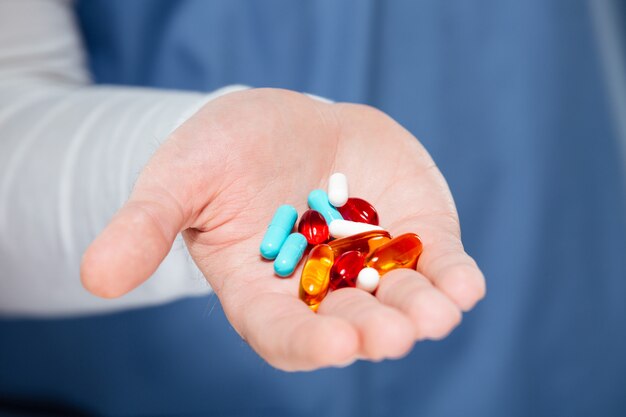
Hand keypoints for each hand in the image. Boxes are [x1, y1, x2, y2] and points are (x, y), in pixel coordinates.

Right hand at [81, 88, 484, 370]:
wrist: (280, 124)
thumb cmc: (221, 154)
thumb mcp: (177, 180)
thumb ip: (144, 227)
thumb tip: (95, 277)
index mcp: (263, 289)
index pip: (283, 331)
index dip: (307, 340)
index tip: (335, 343)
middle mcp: (321, 287)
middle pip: (350, 322)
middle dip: (374, 331)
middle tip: (394, 334)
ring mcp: (370, 263)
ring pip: (400, 300)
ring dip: (422, 309)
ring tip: (438, 310)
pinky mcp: (408, 232)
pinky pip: (435, 263)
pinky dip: (453, 276)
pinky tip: (464, 283)